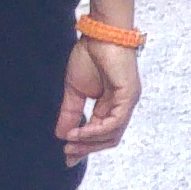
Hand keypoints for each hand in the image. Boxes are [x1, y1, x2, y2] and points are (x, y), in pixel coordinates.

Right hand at [58, 35, 142, 156]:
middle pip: (109, 138)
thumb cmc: (90, 55)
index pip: (101, 133)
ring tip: (70, 142)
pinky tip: (79, 132)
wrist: (100, 33)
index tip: (67, 155)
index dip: (84, 145)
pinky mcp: (129, 95)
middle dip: (87, 148)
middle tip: (68, 153)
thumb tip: (62, 134)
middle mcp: (123, 106)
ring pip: (113, 133)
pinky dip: (96, 130)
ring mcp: (128, 101)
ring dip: (89, 141)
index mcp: (111, 105)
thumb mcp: (75, 91)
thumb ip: (70, 113)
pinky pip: (115, 121)